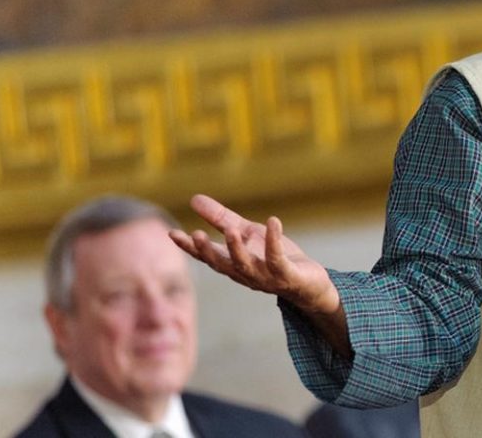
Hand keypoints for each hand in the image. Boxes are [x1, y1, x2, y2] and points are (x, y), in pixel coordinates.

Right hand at [169, 194, 340, 316]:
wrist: (309, 283)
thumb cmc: (275, 258)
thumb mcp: (247, 233)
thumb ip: (221, 219)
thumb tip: (193, 199)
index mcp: (232, 264)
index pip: (206, 257)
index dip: (189, 247)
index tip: (172, 233)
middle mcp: (244, 273)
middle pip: (222, 264)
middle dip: (208, 251)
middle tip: (196, 235)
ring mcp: (265, 277)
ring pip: (246, 265)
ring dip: (237, 249)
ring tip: (231, 230)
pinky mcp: (286, 275)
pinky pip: (277, 259)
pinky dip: (274, 241)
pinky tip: (274, 221)